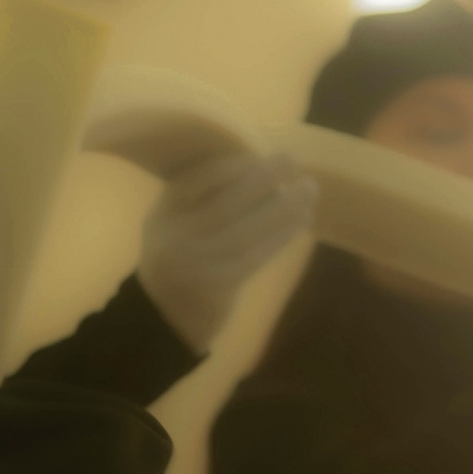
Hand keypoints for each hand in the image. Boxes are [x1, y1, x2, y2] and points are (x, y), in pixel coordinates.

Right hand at [137, 151, 318, 352]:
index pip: (197, 180)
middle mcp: (174, 238)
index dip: (231, 166)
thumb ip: (202, 199)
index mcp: (163, 214)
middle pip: (224, 204)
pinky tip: (302, 219)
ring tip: (309, 188)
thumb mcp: (176, 225)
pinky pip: (255, 257)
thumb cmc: (181, 259)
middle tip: (291, 160)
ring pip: (245, 231)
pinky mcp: (216, 287)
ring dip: (283, 208)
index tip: (260, 155)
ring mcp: (194, 265)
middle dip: (262, 178)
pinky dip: (281, 235)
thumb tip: (259, 164)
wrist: (166, 318)